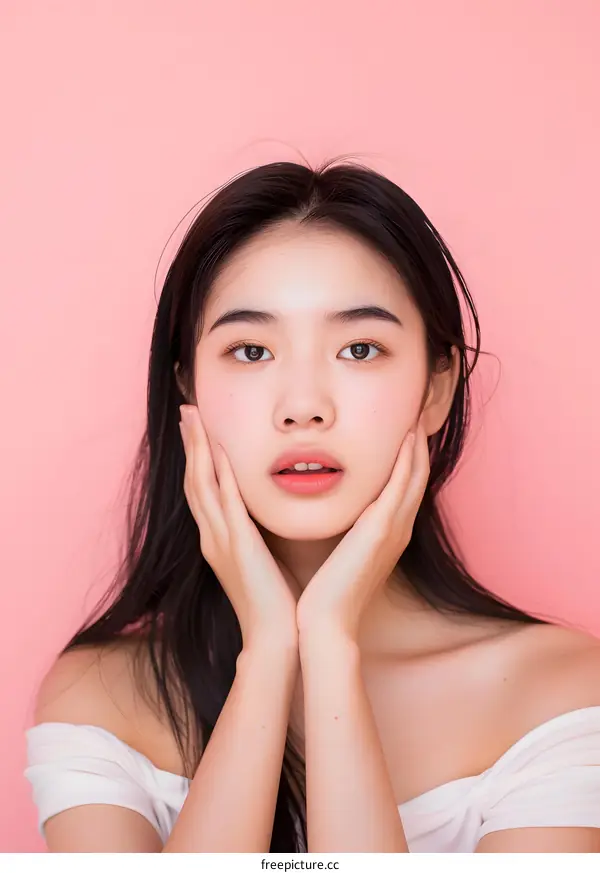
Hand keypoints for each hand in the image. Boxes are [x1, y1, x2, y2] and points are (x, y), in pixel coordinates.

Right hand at [179, 404, 298, 650]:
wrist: (273, 639)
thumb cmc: (275, 603)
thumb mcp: (262, 562)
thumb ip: (258, 537)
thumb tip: (265, 518)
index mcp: (218, 541)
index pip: (204, 490)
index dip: (198, 458)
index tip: (197, 429)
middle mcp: (212, 537)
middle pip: (194, 481)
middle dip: (191, 445)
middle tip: (187, 412)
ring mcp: (221, 541)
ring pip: (202, 486)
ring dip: (198, 450)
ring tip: (193, 419)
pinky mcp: (238, 547)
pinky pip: (226, 504)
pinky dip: (220, 476)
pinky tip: (220, 451)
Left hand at [296, 417, 429, 641]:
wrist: (326, 620)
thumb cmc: (327, 592)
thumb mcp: (343, 555)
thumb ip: (347, 534)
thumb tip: (341, 517)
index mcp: (390, 535)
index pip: (406, 487)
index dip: (410, 458)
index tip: (406, 431)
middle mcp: (399, 529)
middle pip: (418, 476)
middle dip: (419, 445)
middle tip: (419, 413)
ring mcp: (394, 528)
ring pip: (416, 476)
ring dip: (418, 444)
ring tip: (417, 416)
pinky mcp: (381, 528)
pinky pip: (401, 484)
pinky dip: (407, 459)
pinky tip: (407, 437)